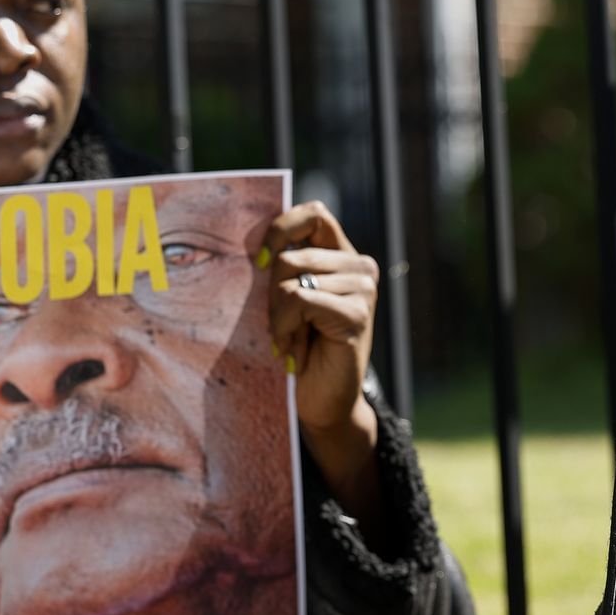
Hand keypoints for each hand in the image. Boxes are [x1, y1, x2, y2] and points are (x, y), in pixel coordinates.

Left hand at [264, 201, 380, 440]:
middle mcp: (360, 266)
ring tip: (290, 341)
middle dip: (270, 294)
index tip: (259, 262)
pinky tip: (293, 351)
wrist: (324, 401)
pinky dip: (283, 328)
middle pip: (289, 254)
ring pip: (289, 277)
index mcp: (342, 256)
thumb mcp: (288, 299)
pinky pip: (298, 299)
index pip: (314, 214)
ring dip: (276, 317)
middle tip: (280, 327)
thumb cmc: (300, 349)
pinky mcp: (357, 313)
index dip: (281, 229)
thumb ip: (284, 267)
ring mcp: (363, 288)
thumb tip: (252, 245)